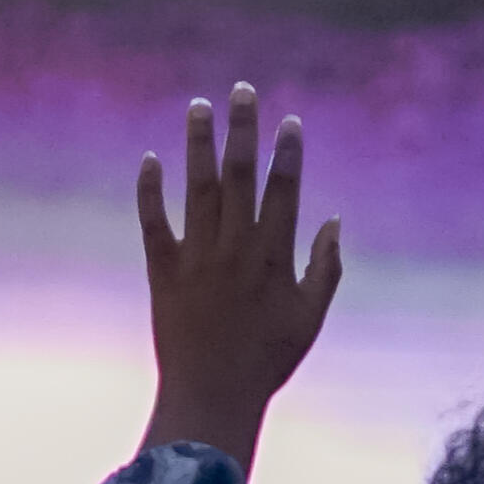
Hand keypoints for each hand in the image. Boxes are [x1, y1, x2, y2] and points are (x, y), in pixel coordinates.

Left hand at [136, 84, 342, 464]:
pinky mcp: (163, 269)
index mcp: (275, 254)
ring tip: (199, 106)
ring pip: (197, 187)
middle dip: (242, 129)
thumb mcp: (311, 315)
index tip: (290, 121)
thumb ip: (325, 266)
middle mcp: (235, 246)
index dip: (288, 153)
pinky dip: (150, 189)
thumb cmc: (269, 358)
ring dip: (198, 144)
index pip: (284, 189)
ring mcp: (197, 255)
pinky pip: (154, 221)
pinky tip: (151, 159)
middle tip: (242, 91)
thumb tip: (332, 221)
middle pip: (239, 174)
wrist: (212, 393)